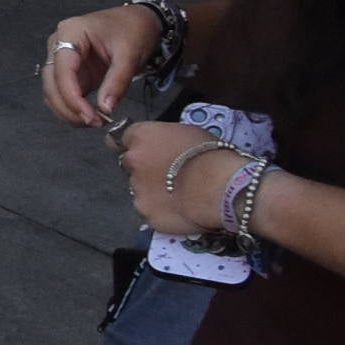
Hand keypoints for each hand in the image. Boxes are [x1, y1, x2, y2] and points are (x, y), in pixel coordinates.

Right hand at [38, 2, 165, 127]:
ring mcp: (61, 58)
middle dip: (68, 107)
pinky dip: (72, 107)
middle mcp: (58, 44)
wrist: (139, 20)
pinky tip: (90, 115)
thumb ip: (116, 82)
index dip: (72, 97)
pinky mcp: (69, 70)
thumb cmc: (134, 30)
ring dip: (67, 110)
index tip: (90, 117)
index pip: (62, 70)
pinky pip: (62, 92)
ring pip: (52, 90)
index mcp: (70, 33)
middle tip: (94, 123)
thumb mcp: (130, 55)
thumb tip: (105, 109)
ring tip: (94, 121)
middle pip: (51, 82)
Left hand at [115, 120, 243, 236]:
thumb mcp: (187, 132)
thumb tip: (164, 146)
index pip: (123, 138)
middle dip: (144, 170)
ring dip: (152, 191)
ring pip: (139, 189)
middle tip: (167, 175)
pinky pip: (148, 211)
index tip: (145, 152)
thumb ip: (164, 138)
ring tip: (178, 194)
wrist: (221, 187)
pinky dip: (159, 211)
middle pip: (130, 165)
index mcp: (142, 136)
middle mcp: (133, 160)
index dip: (137, 147)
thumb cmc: (212, 157)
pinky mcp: (145, 212)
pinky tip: (178, 208)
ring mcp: (137, 188)